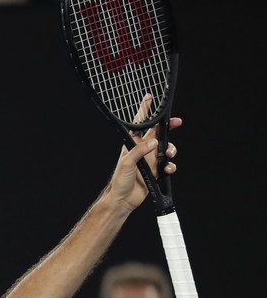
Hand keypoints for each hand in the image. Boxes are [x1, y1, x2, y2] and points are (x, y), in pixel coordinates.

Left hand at [107, 94, 181, 210]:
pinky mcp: (156, 170)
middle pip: (158, 132)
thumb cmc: (120, 181)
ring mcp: (150, 159)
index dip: (144, 110)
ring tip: (169, 155)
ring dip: (171, 149)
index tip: (149, 97)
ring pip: (166, 147)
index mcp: (132, 144)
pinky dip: (171, 166)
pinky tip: (167, 170)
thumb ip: (139, 152)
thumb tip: (153, 142)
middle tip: (177, 122)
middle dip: (168, 126)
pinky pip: (168, 164)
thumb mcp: (127, 163)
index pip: (139, 124)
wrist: (124, 199)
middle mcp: (142, 150)